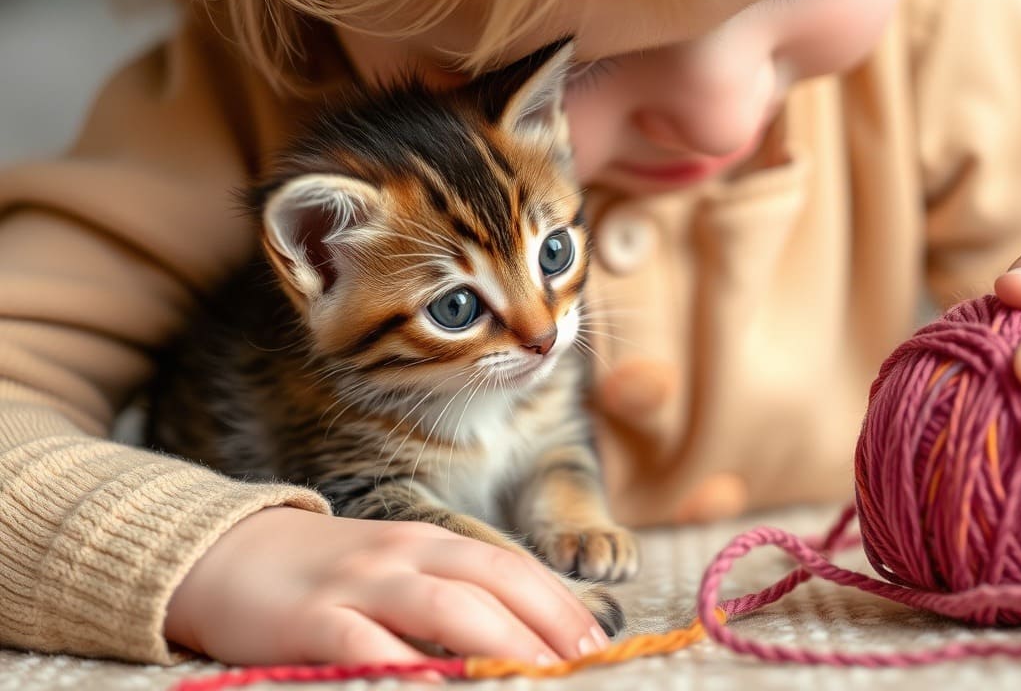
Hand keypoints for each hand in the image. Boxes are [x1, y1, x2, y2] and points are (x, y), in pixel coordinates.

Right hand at [164, 507, 610, 668]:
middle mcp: (404, 553)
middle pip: (493, 583)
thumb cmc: (327, 577)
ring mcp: (358, 583)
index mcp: (430, 541)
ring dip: (501, 646)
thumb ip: (449, 597)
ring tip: (537, 679)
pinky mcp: (311, 619)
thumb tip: (517, 641)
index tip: (599, 645)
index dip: (560, 605)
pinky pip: (366, 646)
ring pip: (446, 608)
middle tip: (585, 669)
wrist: (225, 554)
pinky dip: (406, 668)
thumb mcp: (395, 572)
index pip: (512, 568)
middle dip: (547, 627)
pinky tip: (433, 687)